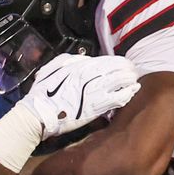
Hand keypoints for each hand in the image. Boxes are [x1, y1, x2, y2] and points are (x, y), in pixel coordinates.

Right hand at [17, 54, 139, 139]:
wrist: (38, 114)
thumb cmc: (42, 93)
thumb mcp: (52, 69)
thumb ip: (69, 61)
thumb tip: (85, 59)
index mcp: (79, 66)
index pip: (106, 60)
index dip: (118, 62)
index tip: (124, 64)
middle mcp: (88, 76)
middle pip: (116, 69)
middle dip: (127, 70)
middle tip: (133, 72)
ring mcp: (93, 91)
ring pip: (119, 82)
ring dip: (129, 80)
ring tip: (135, 81)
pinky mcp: (95, 107)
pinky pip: (116, 98)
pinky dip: (126, 94)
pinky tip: (131, 92)